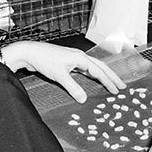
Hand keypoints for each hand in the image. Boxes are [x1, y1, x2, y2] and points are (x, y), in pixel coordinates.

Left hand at [0, 41, 123, 101]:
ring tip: (112, 83)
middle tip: (122, 86)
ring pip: (94, 66)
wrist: (29, 52)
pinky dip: (93, 74)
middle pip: (101, 66)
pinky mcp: (68, 61)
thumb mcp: (60, 76)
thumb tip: (83, 99)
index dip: (109, 81)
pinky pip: (85, 68)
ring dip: (103, 75)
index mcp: (80, 58)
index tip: (117, 90)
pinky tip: (93, 79)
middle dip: (112, 76)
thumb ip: (73, 88)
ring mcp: (74, 58)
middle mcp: (79, 56)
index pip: (99, 71)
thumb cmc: (44, 60)